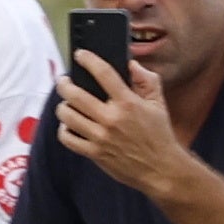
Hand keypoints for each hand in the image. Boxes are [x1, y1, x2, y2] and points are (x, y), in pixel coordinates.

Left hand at [56, 53, 188, 194]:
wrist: (161, 169)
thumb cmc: (159, 134)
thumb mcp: (158, 104)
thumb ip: (147, 81)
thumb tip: (131, 65)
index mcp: (128, 103)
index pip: (104, 74)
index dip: (89, 60)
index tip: (81, 54)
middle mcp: (111, 118)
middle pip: (75, 95)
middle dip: (64, 84)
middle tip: (63, 81)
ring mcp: (100, 137)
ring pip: (67, 116)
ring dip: (62, 106)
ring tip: (65, 103)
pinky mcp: (94, 153)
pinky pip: (68, 138)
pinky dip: (64, 130)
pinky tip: (69, 125)